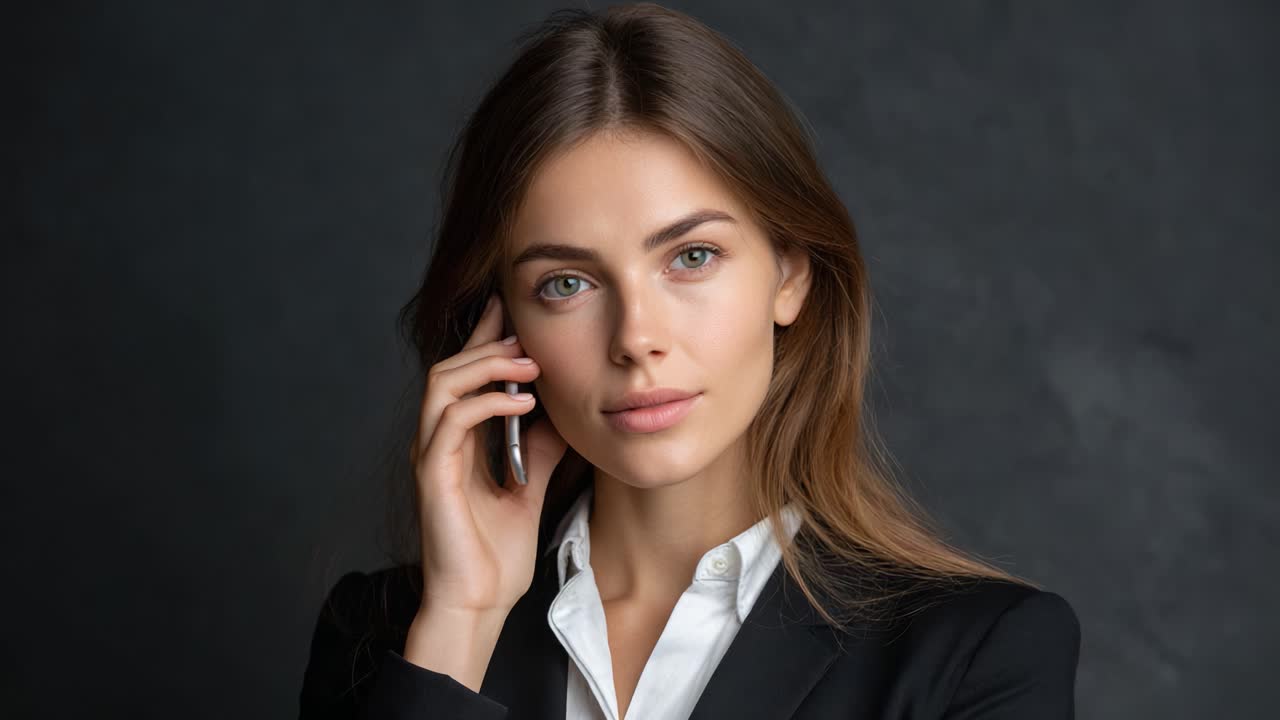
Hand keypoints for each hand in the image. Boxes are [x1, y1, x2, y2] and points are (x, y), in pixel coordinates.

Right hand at [408, 293, 567, 614]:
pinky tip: (524, 402)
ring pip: (442, 383)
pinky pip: (450, 421)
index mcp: (456, 441)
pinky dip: (486, 402)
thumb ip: (538, 445)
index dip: (485, 336)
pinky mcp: (432, 476)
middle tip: (530, 334)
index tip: (513, 309)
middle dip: (489, 342)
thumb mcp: (530, 484)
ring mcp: (431, 456)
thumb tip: (562, 409)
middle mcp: (436, 441)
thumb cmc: (496, 553)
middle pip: (449, 366)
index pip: (464, 373)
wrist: (479, 603)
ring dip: (486, 364)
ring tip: (529, 363)